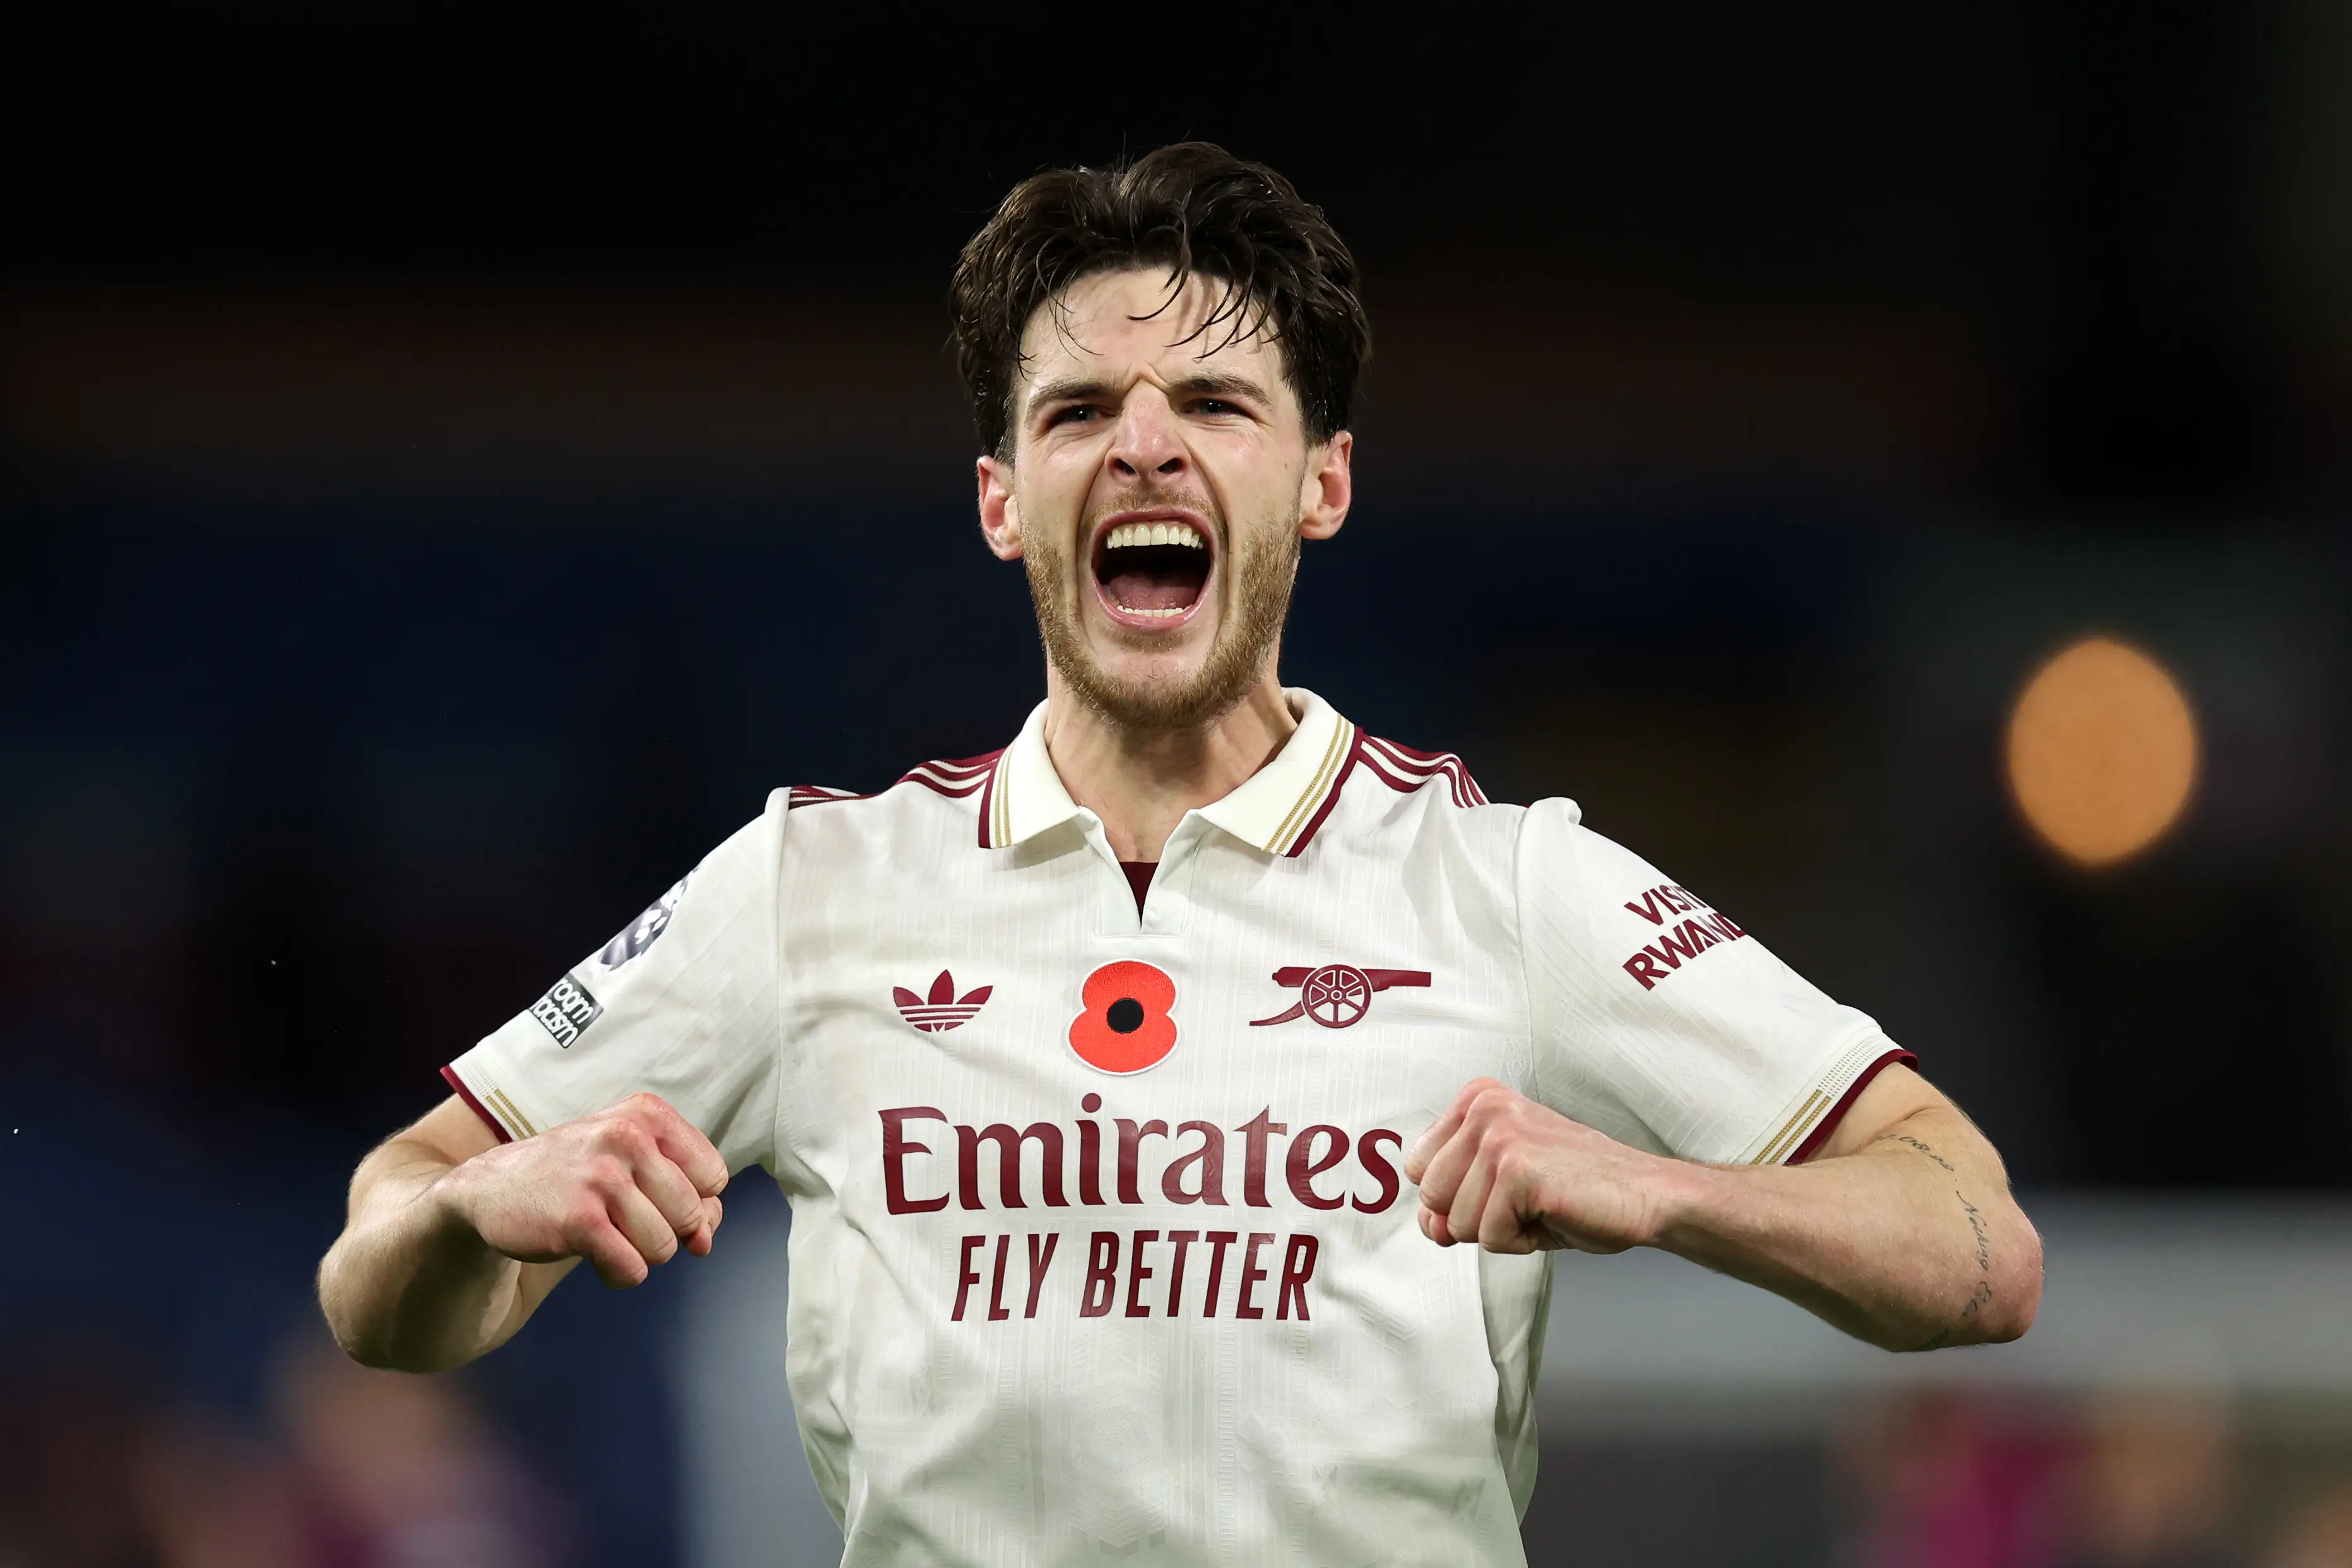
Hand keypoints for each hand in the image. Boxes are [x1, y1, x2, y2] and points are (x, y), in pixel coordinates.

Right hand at [436, 1092, 727, 1286]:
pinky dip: (620, 1274)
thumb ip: (686, 1195)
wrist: (491, 1188)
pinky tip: (597, 1255)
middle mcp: (629, 1136)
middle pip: (693, 1214)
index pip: (714, 1176)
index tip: (657, 1200)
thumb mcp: (634, 1163)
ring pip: (665, 1246)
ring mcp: (603, 1176)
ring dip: (640, 1254)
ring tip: (608, 1234)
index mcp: (649, 1115)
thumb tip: (706, 1241)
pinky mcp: (579, 1219)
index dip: (694, 1201)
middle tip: (625, 1219)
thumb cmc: (578, 1176)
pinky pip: (632, 1268)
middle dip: (667, 1231)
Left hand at [1404, 1078, 1691, 1254]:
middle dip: (1474, 1216)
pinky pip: (1490, 1236)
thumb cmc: (1576, 1187)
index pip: (1418, 1168)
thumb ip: (1453, 1196)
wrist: (1644, 1195)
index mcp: (1477, 1099)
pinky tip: (1553, 1215)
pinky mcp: (1519, 1171)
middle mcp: (1484, 1108)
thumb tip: (1429, 1225)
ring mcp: (1500, 1136)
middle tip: (1524, 1201)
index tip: (1499, 1189)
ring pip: (1457, 1221)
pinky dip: (1521, 1242)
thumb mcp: (1499, 1184)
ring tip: (1541, 1206)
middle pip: (1431, 1196)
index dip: (1453, 1196)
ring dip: (1500, 1230)